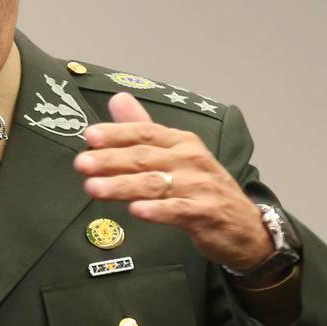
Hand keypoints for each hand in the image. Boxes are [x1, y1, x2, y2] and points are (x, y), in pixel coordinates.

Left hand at [74, 93, 272, 270]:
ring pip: (154, 184)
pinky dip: (156, 211)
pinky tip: (135, 211)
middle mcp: (190, 159)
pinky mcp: (205, 214)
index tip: (90, 136)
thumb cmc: (204, 188)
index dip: (117, 133)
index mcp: (182, 142)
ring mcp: (199, 187)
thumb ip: (145, 128)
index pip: (145, 132)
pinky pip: (177, 211)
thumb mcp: (177, 154)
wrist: (245, 226)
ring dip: (122, 186)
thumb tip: (118, 99)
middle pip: (145, 157)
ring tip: (93, 188)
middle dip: (110, 160)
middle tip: (81, 164)